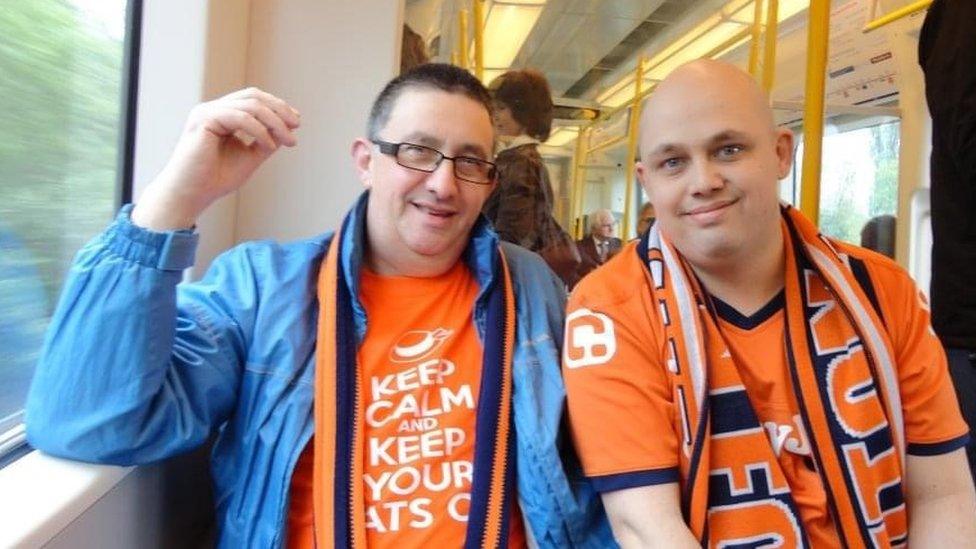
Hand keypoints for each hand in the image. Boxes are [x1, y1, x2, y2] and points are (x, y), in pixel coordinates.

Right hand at [132, 87, 300, 229]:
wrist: (191, 195)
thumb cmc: (215, 179)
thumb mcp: (249, 157)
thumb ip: (265, 142)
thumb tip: (287, 128)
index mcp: (222, 115)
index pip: (253, 100)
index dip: (277, 107)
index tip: (296, 122)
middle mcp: (214, 110)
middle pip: (253, 96)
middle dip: (279, 109)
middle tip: (297, 125)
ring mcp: (207, 112)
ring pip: (250, 105)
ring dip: (274, 121)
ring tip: (288, 139)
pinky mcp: (203, 119)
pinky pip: (240, 117)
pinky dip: (258, 130)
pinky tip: (268, 145)